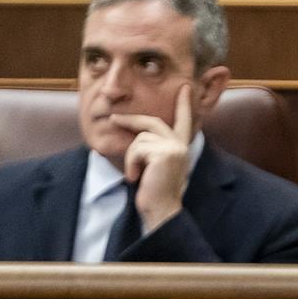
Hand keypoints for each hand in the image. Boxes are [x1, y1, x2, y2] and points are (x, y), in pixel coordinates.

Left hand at [110, 84, 193, 232]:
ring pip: (140, 138)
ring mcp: (174, 148)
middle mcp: (181, 145)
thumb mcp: (153, 165)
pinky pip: (137, 149)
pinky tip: (136, 178)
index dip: (183, 104)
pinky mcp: (165, 153)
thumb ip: (152, 147)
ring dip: (131, 157)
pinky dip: (131, 163)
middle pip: (152, 122)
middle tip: (113, 118)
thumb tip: (133, 132)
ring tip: (135, 175)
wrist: (161, 211)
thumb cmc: (154, 192)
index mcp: (181, 147)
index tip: (184, 87)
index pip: (184, 121)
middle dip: (131, 120)